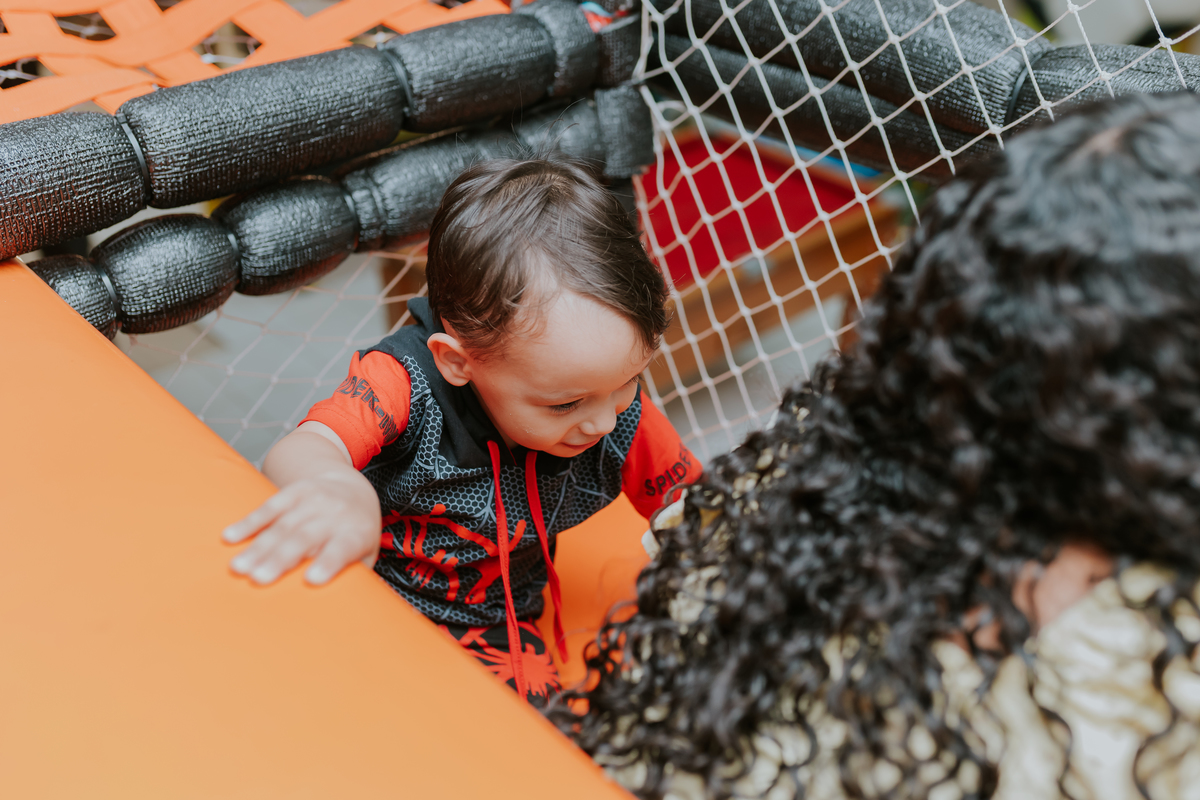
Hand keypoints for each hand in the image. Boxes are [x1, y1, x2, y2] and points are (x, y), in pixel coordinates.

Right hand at [223, 470, 381, 585]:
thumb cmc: (354, 535)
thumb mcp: (365, 554)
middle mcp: (335, 514)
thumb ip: (352, 578)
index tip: (312, 579)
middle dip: (281, 558)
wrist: (353, 490)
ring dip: (259, 547)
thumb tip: (337, 613)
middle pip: (306, 537)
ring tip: (238, 567)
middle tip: (260, 579)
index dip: (329, 562)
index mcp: (355, 534)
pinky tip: (231, 537)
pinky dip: (249, 523)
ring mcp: (314, 500)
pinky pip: (269, 507)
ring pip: (283, 525)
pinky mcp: (294, 492)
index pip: (343, 548)